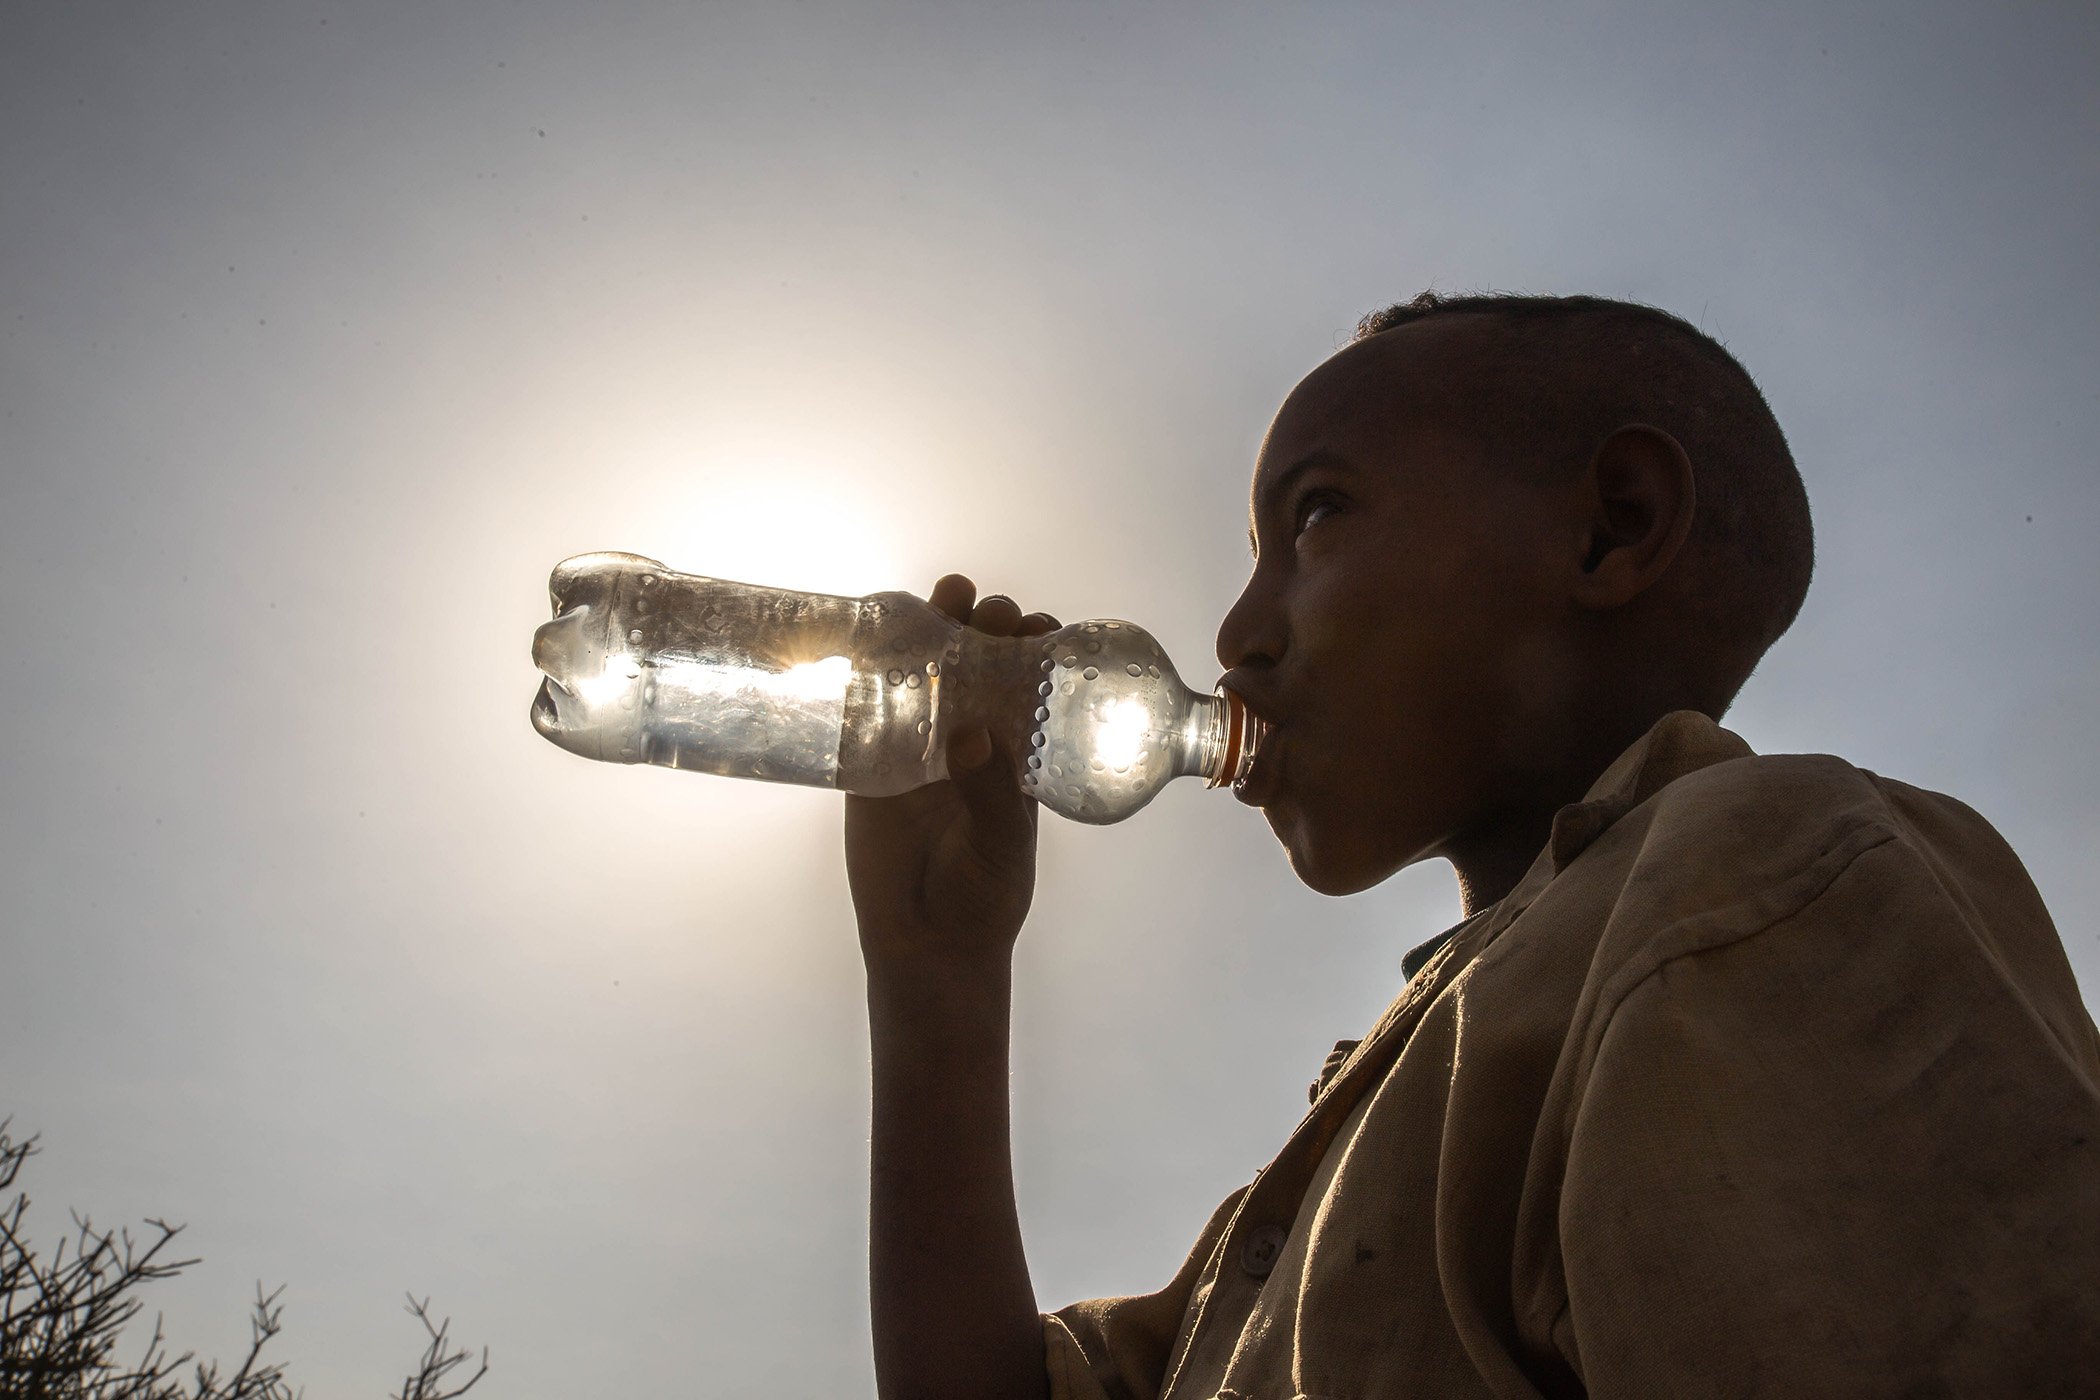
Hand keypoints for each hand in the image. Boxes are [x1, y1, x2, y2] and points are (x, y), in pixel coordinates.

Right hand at [846, 576, 1061, 985]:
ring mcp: (920, 744)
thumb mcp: (1003, 846)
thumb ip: (993, 793)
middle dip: (987, 625)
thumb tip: (973, 734)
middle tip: (990, 614)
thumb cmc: (983, 898)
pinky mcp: (871, 762)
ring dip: (934, 629)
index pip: (1032, 681)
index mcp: (1018, 750)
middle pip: (980, 661)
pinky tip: (873, 638)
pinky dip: (870, 670)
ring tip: (945, 600)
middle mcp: (972, 736)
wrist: (925, 948)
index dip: (1036, 645)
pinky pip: (868, 707)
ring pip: (927, 671)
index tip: (1038, 626)